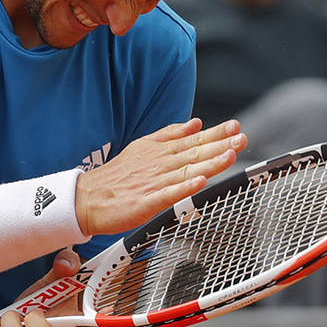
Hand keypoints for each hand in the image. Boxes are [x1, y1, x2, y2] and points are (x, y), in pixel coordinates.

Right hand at [75, 118, 246, 236]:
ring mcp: (152, 183)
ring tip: (228, 155)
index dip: (215, 134)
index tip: (235, 127)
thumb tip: (194, 124)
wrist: (86, 199)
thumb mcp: (142, 147)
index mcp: (158, 152)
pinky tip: (200, 183)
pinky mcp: (145, 202)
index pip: (192, 141)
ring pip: (185, 171)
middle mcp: (158, 164)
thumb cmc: (115, 177)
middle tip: (240, 138)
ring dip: (209, 163)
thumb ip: (169, 135)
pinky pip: (168, 195)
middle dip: (219, 145)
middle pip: (193, 154)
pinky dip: (184, 188)